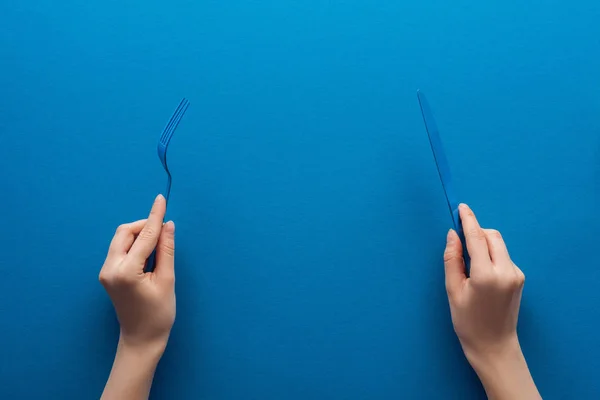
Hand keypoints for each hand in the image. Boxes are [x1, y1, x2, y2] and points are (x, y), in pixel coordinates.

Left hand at [99, 194, 175, 353]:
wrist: (141, 339)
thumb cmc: (159, 314)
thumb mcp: (167, 280)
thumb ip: (166, 249)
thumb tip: (167, 224)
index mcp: (126, 271)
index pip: (144, 236)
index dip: (155, 216)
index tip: (161, 199)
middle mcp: (110, 268)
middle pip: (125, 232)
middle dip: (144, 225)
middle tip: (163, 229)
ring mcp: (105, 271)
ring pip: (121, 239)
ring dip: (139, 234)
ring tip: (158, 243)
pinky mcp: (107, 274)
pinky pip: (120, 249)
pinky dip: (134, 244)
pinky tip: (148, 252)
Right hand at [444, 203, 540, 399]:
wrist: (494, 346)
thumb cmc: (468, 322)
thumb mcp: (453, 290)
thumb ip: (452, 259)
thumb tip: (453, 234)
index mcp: (486, 274)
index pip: (477, 238)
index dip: (468, 220)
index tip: (462, 207)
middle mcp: (506, 270)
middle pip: (492, 236)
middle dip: (477, 231)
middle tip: (460, 240)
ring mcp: (516, 274)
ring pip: (498, 245)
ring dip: (484, 244)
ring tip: (469, 262)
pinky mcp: (519, 278)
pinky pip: (503, 256)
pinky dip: (490, 255)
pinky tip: (480, 273)